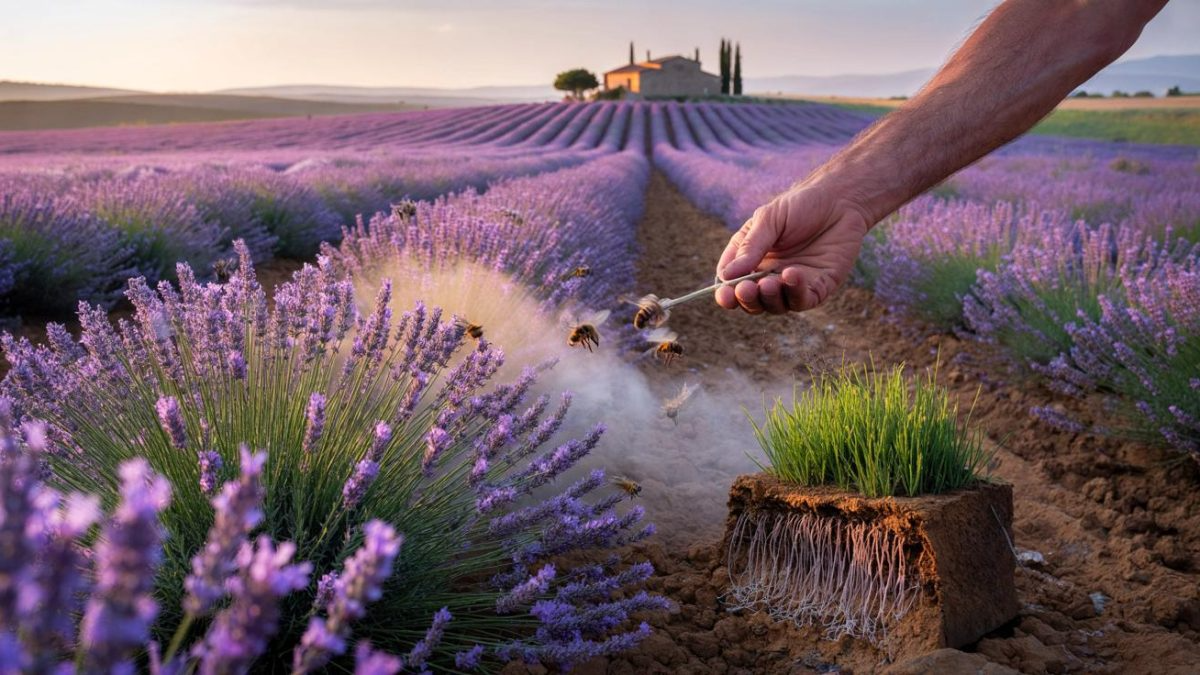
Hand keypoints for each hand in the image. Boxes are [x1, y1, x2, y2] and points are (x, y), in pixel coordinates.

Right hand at [715, 182, 871, 313]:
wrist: (840, 200)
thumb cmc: (800, 205)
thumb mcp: (768, 220)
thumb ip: (750, 247)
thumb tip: (726, 276)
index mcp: (751, 260)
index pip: (732, 285)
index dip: (726, 294)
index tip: (725, 295)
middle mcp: (770, 276)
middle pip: (752, 302)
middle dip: (747, 299)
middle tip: (747, 288)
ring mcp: (793, 284)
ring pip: (776, 306)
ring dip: (769, 299)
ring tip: (768, 283)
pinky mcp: (818, 287)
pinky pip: (803, 300)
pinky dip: (795, 293)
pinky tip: (792, 275)